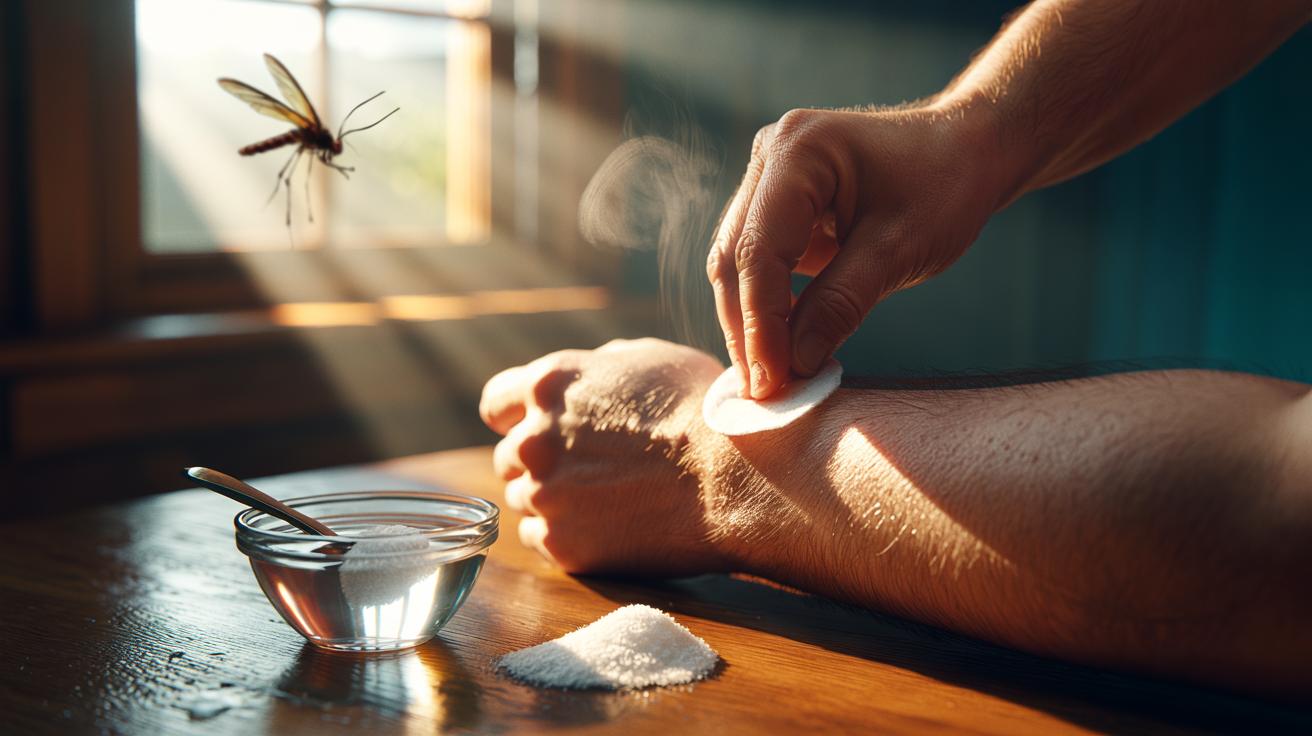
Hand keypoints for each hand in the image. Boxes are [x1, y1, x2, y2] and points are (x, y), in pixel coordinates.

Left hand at [478, 338, 730, 574]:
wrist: (734, 478)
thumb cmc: (703, 411)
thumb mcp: (649, 359)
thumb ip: (598, 367)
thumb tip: (587, 378)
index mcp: (549, 385)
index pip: (495, 404)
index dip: (515, 417)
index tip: (539, 430)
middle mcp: (534, 439)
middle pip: (508, 457)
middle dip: (540, 462)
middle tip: (588, 470)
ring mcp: (544, 495)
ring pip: (523, 499)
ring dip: (552, 499)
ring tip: (606, 500)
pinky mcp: (562, 545)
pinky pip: (539, 540)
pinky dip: (565, 535)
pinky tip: (607, 527)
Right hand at [706, 102, 1008, 397]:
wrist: (968, 150)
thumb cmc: (945, 186)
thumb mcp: (899, 249)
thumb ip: (841, 303)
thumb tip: (793, 366)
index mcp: (798, 151)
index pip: (759, 250)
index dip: (760, 323)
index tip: (771, 383)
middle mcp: (771, 155)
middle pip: (735, 257)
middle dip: (747, 329)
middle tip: (764, 395)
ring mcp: (770, 178)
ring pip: (738, 263)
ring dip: (751, 323)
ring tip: (770, 381)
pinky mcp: (778, 203)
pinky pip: (759, 262)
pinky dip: (768, 307)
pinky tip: (781, 350)